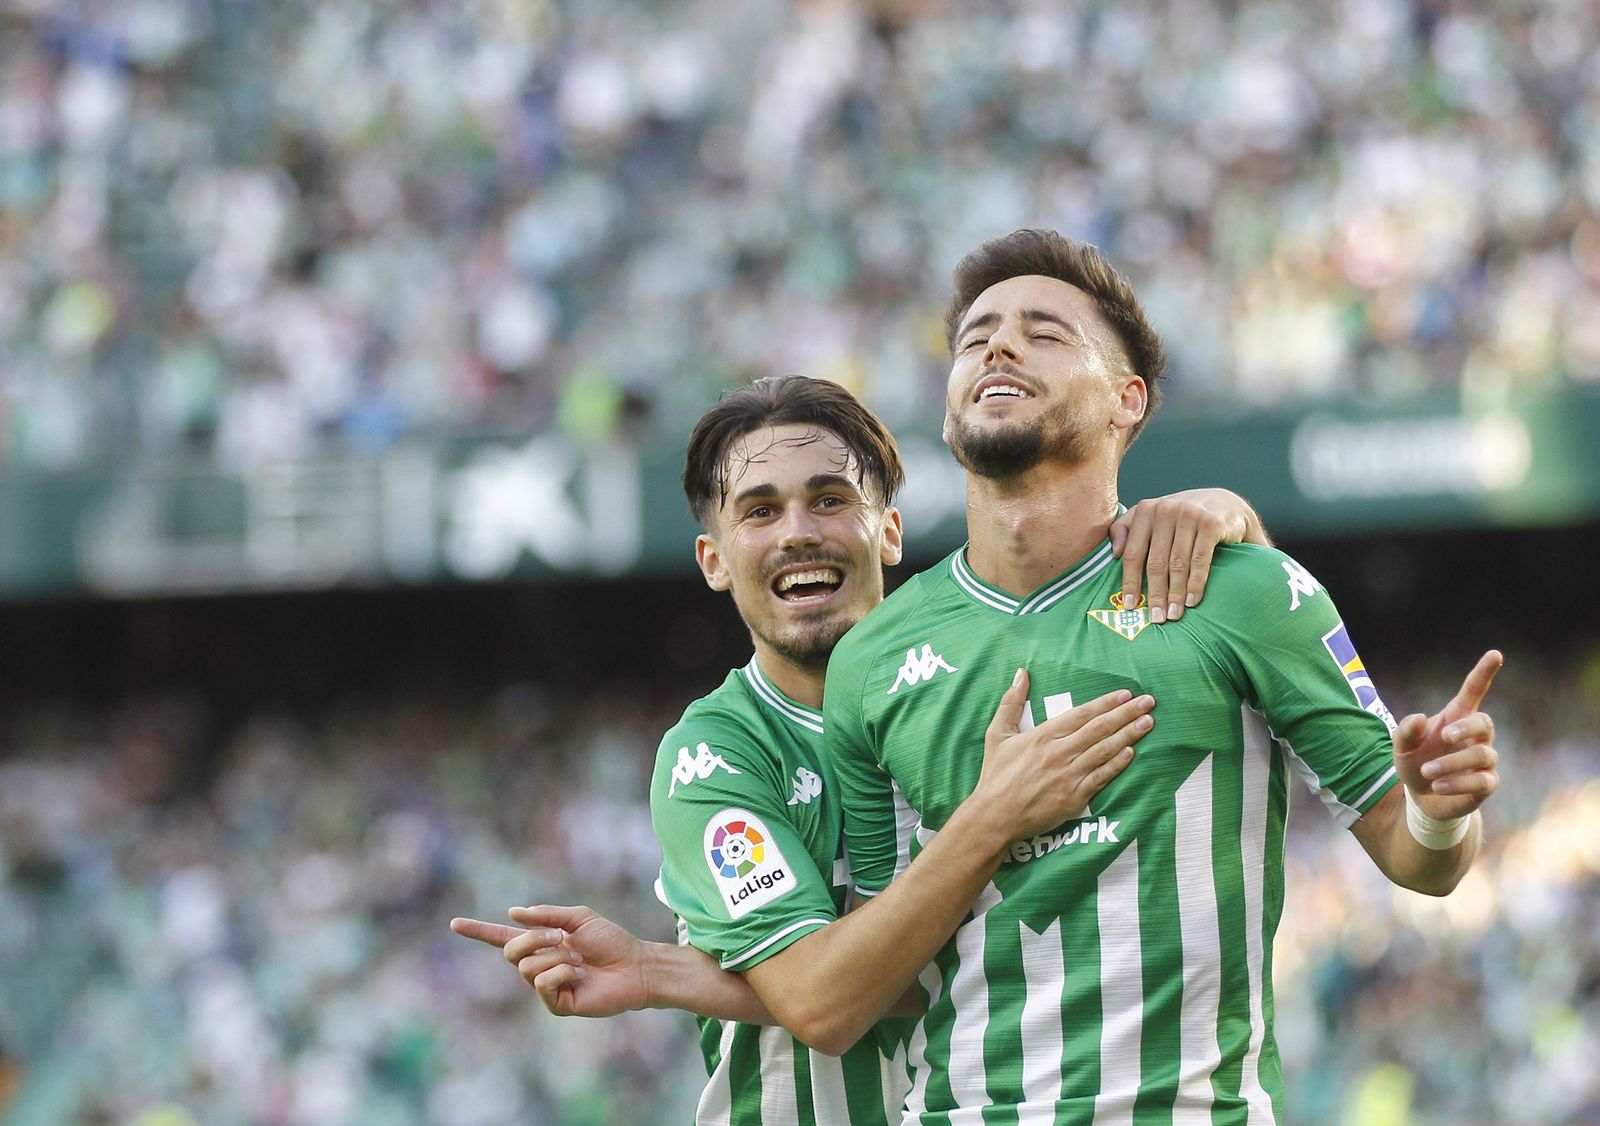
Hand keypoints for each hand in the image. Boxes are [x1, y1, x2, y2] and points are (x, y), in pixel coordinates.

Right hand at [450, 904, 649, 1016]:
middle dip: (535, 938)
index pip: (503, 939)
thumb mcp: (578, 918)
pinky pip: (542, 982)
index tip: (454, 924)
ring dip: (555, 955)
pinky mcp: (556, 1004)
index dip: (479, 932)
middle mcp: (539, 966)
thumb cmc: (611, 941)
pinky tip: (580, 974)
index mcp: (542, 944)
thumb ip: (546, 915)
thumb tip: (512, 914)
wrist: (635, 965)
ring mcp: (546, 987)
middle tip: (561, 937)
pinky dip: (561, 971)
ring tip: (579, 959)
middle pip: (511, 951)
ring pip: (527, 966)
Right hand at [972, 668, 1153, 838]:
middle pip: (1099, 729)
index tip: (1125, 694)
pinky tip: (1131, 753)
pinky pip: (1101, 778)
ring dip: (1129, 735)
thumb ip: (1011, 702)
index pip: (1081, 714)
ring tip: (1148, 722)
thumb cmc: (996, 775)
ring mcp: (1068, 776)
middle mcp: (1059, 753)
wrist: (995, 816)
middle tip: (1148, 702)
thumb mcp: (997, 734)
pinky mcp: (1074, 798)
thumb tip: (1022, 673)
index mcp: (1042, 736)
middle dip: (1126, 713)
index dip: (1105, 703)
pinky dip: (1117, 764)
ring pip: (1105, 751)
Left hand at [1111, 489, 1267, 622]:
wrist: (1224, 504)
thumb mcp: (1152, 516)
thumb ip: (1126, 528)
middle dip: (1156, 594)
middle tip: (1156, 618)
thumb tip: (1115, 553)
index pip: (1133, 553)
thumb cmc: (1181, 518)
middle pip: (1156, 562)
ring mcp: (1190, 515)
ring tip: (1173, 614)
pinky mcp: (1211, 523)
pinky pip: (1200, 560)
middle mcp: (1165, 510)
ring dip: (1175, 593)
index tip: (1130, 606)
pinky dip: (1195, 583)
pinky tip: (1191, 601)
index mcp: (1146, 510)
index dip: (1130, 582)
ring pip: (1178, 564)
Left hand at [1391, 650, 1502, 820]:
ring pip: (1482, 755)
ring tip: (1427, 771)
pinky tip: (1437, 786)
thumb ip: (1405, 731)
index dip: (1484, 673)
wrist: (1421, 797)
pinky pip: (1482, 781)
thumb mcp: (1401, 747)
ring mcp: (1485, 760)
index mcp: (1456, 718)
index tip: (1495, 654)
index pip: (1474, 692)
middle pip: (1485, 722)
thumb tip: (1420, 718)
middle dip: (1467, 727)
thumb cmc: (1415, 762)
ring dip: (1451, 763)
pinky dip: (1457, 783)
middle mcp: (1475, 737)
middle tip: (1444, 736)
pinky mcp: (1487, 784)